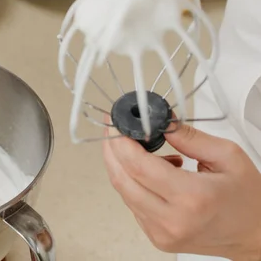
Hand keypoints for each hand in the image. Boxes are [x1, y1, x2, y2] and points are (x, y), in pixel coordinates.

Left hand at [102, 123, 260, 259]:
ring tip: (138, 148)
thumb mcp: (227, 156)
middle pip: (122, 179)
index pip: (138, 166)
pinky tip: (150, 172)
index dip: (120, 142)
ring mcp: (162, 233)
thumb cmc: (248, 199)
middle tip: (115, 130)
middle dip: (112, 150)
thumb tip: (160, 121)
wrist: (255, 236)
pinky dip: (133, 184)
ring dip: (122, 166)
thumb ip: (189, 137)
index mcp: (192, 197)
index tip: (117, 125)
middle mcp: (172, 219)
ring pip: (124, 192)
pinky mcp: (157, 238)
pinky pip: (133, 204)